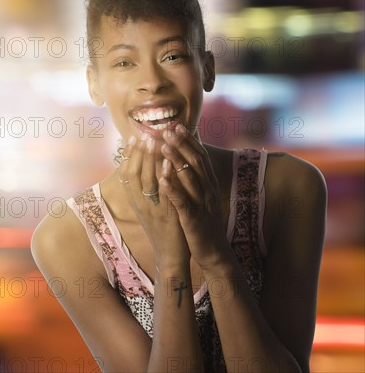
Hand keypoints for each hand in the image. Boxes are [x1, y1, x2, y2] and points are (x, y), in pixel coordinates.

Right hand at [119, 133, 189, 267]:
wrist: (169, 255)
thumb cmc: (161, 228)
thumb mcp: (148, 207)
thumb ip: (145, 188)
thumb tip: (143, 167)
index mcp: (135, 201)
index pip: (127, 173)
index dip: (129, 155)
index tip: (133, 137)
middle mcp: (140, 203)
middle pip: (135, 173)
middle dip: (139, 152)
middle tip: (144, 133)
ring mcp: (152, 209)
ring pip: (147, 181)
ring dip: (150, 159)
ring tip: (154, 141)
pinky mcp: (166, 215)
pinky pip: (164, 194)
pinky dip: (166, 177)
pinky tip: (169, 164)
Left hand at [159, 124, 226, 268]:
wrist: (214, 252)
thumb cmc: (203, 222)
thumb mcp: (201, 197)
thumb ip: (196, 178)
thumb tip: (186, 159)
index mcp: (208, 184)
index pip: (199, 156)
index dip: (188, 140)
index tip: (176, 125)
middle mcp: (207, 191)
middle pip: (195, 162)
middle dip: (181, 144)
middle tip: (167, 129)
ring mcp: (201, 204)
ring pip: (189, 179)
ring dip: (176, 161)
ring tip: (163, 146)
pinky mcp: (193, 219)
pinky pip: (182, 202)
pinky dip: (173, 189)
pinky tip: (162, 179)